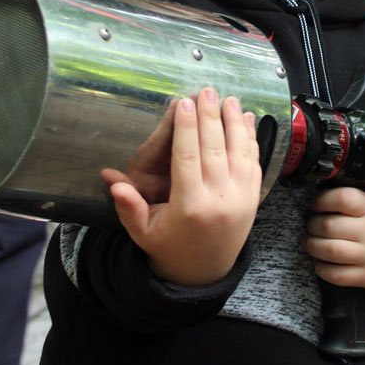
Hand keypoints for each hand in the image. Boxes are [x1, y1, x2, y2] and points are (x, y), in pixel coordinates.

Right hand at [102, 87, 260, 285]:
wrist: (204, 273)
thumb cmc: (169, 247)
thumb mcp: (143, 232)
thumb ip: (128, 206)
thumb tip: (110, 179)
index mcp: (190, 207)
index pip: (188, 158)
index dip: (186, 127)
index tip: (183, 102)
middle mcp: (219, 201)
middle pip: (214, 149)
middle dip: (210, 116)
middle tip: (205, 90)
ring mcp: (240, 199)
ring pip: (239, 152)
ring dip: (234, 122)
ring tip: (228, 98)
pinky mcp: (253, 199)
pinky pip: (253, 163)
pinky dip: (251, 139)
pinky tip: (246, 119)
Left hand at [305, 187, 364, 290]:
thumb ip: (354, 199)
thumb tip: (320, 196)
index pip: (343, 198)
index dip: (322, 200)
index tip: (316, 204)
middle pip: (330, 226)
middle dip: (312, 225)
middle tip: (311, 225)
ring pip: (330, 250)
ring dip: (312, 246)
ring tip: (310, 242)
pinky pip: (336, 275)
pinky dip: (321, 268)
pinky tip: (320, 261)